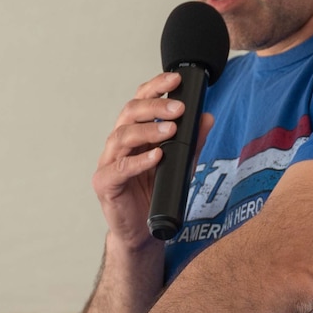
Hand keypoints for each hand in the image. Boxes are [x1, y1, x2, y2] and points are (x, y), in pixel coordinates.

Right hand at [93, 72, 213, 250]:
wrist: (142, 233)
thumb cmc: (155, 196)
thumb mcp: (178, 165)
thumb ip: (191, 142)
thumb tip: (207, 117)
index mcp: (133, 135)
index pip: (140, 102)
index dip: (155, 87)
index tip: (175, 79)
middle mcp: (117, 145)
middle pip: (129, 113)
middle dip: (154, 106)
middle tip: (178, 109)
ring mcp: (108, 163)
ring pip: (122, 135)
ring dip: (148, 129)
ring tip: (171, 130)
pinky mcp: (105, 184)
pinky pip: (120, 167)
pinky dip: (139, 160)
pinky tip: (156, 156)